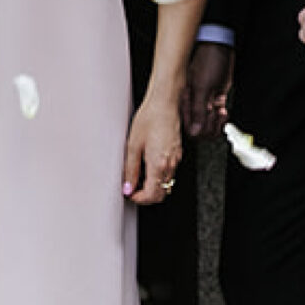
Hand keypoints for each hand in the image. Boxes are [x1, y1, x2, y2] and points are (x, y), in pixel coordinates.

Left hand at [122, 92, 182, 206]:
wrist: (164, 104)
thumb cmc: (149, 119)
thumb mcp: (133, 145)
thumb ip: (130, 170)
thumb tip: (127, 187)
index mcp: (159, 165)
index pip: (152, 195)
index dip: (140, 199)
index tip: (129, 194)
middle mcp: (170, 165)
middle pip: (162, 192)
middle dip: (146, 196)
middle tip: (132, 189)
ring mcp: (176, 159)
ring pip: (166, 183)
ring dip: (152, 186)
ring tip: (137, 176)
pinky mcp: (177, 153)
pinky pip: (169, 172)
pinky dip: (158, 175)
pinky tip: (147, 166)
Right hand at [181, 38, 233, 138]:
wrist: (221, 49)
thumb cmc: (208, 61)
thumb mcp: (202, 86)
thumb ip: (198, 110)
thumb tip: (195, 131)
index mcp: (185, 102)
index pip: (189, 127)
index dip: (200, 130)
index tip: (209, 122)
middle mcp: (194, 104)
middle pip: (200, 130)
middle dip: (211, 127)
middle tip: (217, 116)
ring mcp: (204, 102)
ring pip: (209, 125)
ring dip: (217, 124)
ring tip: (222, 114)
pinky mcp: (215, 99)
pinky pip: (216, 117)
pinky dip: (222, 118)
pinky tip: (224, 111)